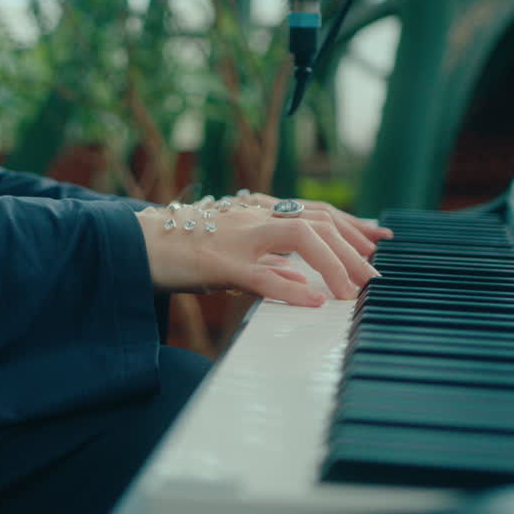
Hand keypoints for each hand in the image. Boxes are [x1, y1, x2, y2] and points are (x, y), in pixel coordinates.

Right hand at [134, 197, 387, 306]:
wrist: (132, 245)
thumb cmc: (181, 252)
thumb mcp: (234, 256)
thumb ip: (269, 264)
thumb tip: (303, 280)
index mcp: (258, 213)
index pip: (317, 212)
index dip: (353, 226)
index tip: (380, 240)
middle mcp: (253, 216)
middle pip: (318, 221)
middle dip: (352, 248)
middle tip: (372, 278)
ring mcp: (237, 236)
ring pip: (300, 236)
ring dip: (333, 263)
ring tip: (351, 290)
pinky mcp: (217, 261)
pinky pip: (260, 273)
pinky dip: (290, 286)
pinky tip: (312, 301)